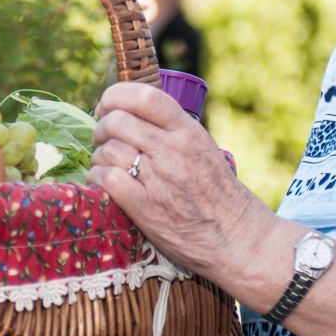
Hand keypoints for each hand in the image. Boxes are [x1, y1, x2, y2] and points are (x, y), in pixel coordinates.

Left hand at [89, 81, 291, 290]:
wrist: (238, 239)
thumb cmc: (220, 196)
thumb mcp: (204, 151)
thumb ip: (174, 133)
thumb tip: (134, 116)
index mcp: (189, 133)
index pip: (146, 96)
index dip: (116, 96)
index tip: (108, 107)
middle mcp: (173, 151)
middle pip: (117, 121)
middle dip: (101, 128)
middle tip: (102, 140)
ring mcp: (159, 179)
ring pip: (107, 150)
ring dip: (98, 156)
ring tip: (105, 164)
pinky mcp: (146, 208)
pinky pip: (106, 179)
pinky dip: (97, 178)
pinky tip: (103, 183)